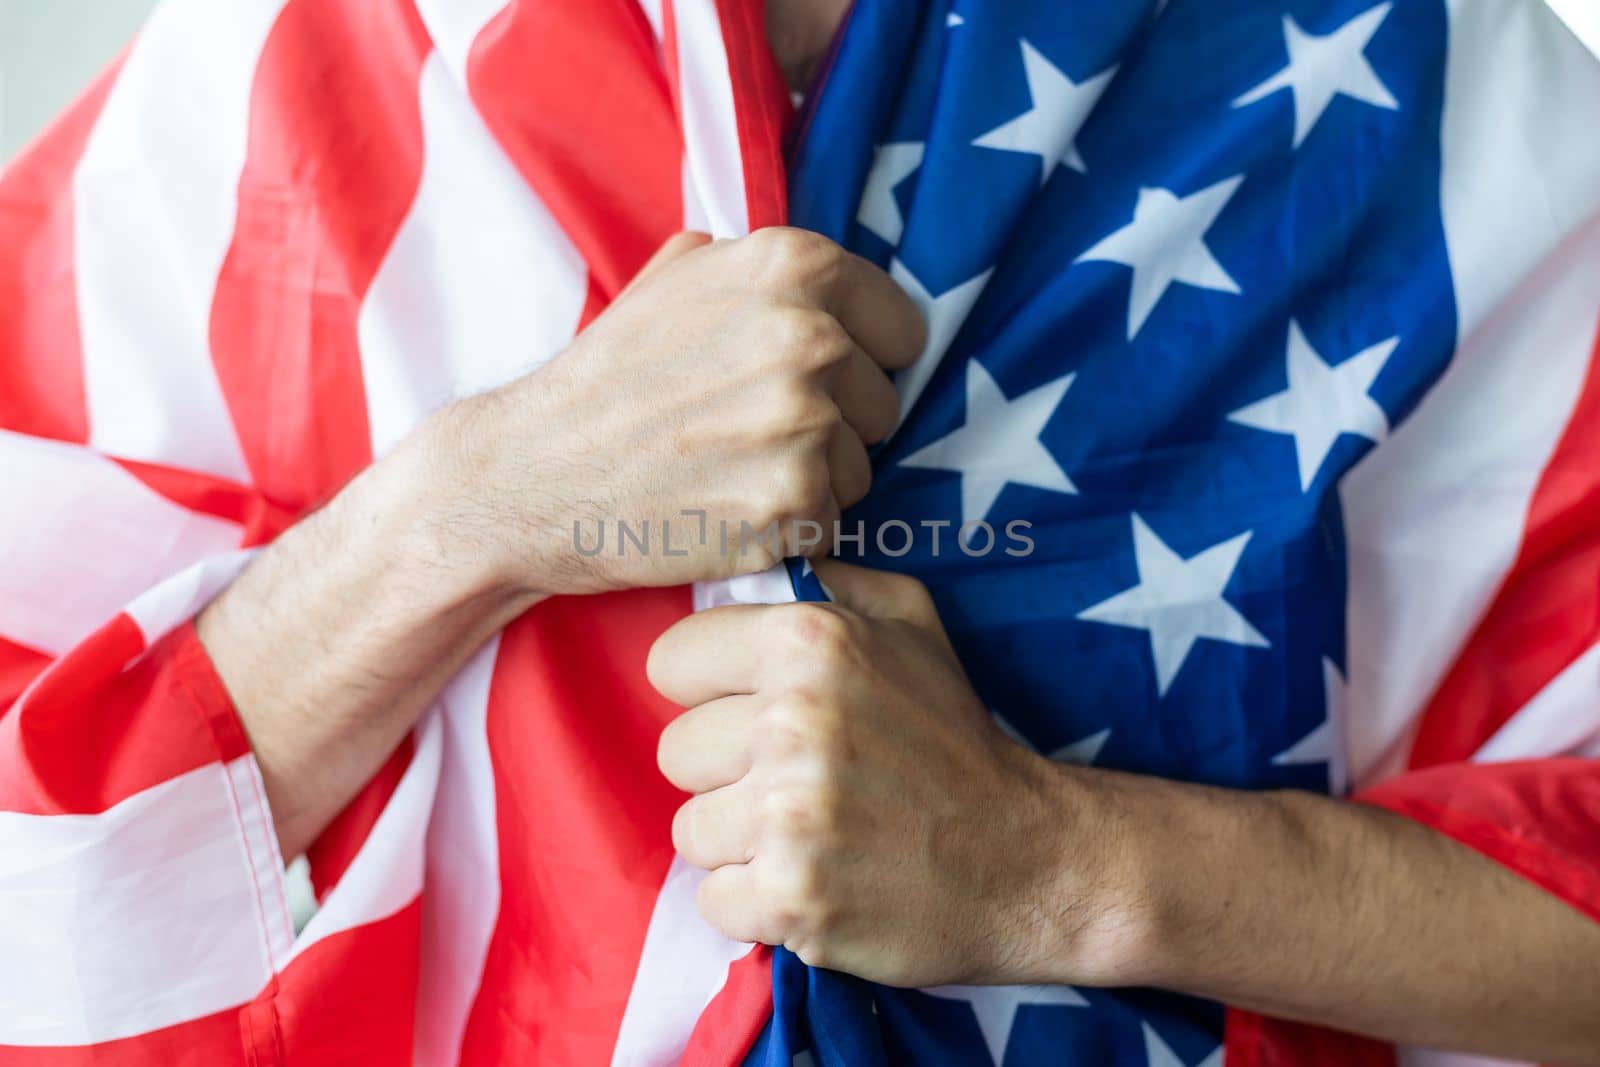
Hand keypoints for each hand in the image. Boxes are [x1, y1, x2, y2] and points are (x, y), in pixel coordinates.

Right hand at [426, 228, 925, 595]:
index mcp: (793, 266)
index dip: (859, 359)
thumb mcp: (673, 278)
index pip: (899, 326)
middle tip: (746, 431)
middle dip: (834, 423)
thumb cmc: (604, 380)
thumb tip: (823, 276)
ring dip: (811, 478)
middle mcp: (811, 336)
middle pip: (884, 402)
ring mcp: (805, 423)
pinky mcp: (795, 503)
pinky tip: (724, 509)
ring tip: (729, 469)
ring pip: (862, 467)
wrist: (530, 475)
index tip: (810, 380)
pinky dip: (787, 526)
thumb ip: (757, 266)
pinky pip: (831, 521)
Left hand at [646, 560, 1109, 987]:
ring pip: (690, 830)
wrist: (1026, 860)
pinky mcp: (789, 897)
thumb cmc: (955, 739)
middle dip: (726, 772)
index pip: (672, 661)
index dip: (709, 692)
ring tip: (810, 836)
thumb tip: (760, 559)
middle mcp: (791, 721)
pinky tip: (813, 884)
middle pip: (676, 752)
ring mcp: (787, 814)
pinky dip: (756, 904)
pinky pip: (714, 899)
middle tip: (797, 785)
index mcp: (809, 642)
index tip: (751, 715)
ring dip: (739, 842)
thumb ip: (830, 580)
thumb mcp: (912, 622)